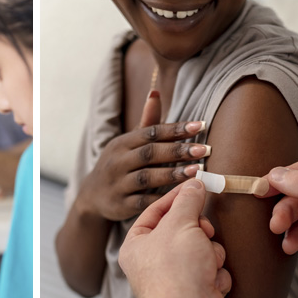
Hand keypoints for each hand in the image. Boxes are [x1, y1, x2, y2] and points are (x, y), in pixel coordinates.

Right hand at [73, 91, 207, 221]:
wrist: (92, 196)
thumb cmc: (119, 164)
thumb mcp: (127, 143)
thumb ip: (146, 122)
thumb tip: (156, 92)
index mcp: (122, 143)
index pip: (150, 133)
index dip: (175, 129)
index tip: (201, 125)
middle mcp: (117, 162)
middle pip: (149, 154)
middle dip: (177, 151)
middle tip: (205, 149)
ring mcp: (118, 184)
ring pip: (147, 178)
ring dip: (172, 174)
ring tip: (197, 171)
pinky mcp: (121, 205)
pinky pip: (143, 202)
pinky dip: (162, 198)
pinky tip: (181, 196)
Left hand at [120, 179, 232, 297]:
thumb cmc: (175, 269)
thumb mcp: (180, 224)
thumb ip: (188, 201)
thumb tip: (194, 184)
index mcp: (136, 244)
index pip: (156, 211)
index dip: (177, 197)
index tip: (196, 185)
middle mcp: (151, 261)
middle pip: (183, 229)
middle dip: (199, 231)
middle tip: (203, 232)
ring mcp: (175, 277)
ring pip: (203, 249)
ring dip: (210, 253)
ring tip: (205, 264)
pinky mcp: (196, 290)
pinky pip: (212, 269)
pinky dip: (215, 274)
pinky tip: (209, 282)